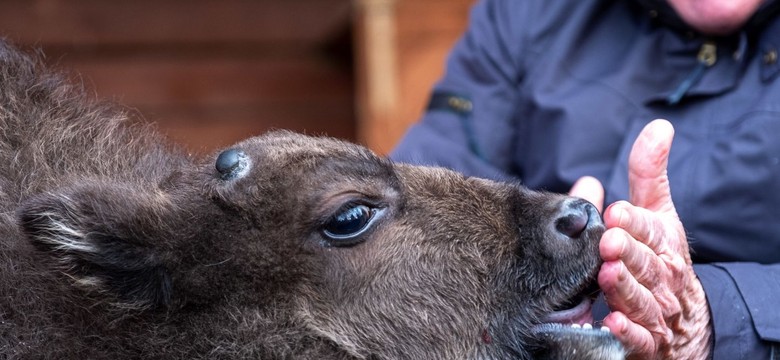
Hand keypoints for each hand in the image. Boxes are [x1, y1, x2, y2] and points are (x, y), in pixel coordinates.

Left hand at [597, 119, 711, 358]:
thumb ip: (649, 175)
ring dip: (626, 288)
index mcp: (664, 244)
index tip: (616, 212)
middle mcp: (663, 277)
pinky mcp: (647, 341)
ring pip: (643, 300)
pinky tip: (612, 323)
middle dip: (630, 252)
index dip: (634, 222)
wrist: (686, 321)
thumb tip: (658, 127)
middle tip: (609, 241)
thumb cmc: (662, 257)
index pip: (652, 231)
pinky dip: (628, 331)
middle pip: (647, 265)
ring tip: (608, 275)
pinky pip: (639, 338)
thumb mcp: (660, 213)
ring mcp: (656, 312)